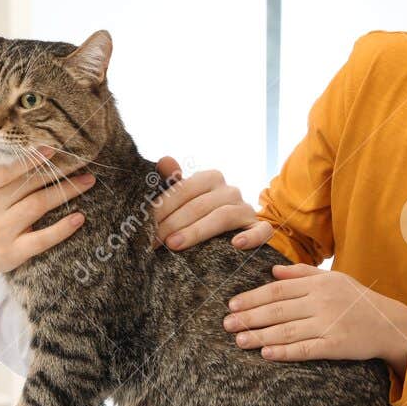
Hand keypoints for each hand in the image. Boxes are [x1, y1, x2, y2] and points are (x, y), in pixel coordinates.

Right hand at [0, 146, 92, 283]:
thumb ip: (5, 169)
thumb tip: (42, 147)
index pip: (7, 169)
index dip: (30, 159)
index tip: (53, 148)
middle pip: (29, 185)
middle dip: (58, 172)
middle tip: (82, 161)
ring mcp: (1, 231)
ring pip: (38, 206)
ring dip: (65, 192)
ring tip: (87, 181)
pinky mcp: (13, 252)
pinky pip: (42, 239)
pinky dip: (62, 228)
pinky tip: (79, 218)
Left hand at [151, 156, 273, 251]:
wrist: (231, 232)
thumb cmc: (199, 215)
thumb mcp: (184, 198)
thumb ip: (173, 181)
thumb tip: (164, 160)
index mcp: (210, 178)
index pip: (184, 189)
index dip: (163, 207)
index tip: (145, 224)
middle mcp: (230, 190)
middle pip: (199, 205)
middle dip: (173, 223)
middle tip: (154, 241)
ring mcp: (247, 209)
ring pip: (223, 216)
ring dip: (197, 231)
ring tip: (174, 245)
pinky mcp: (260, 228)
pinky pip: (261, 231)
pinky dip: (251, 237)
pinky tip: (236, 245)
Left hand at [222, 263, 406, 370]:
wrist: (390, 324)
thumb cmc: (357, 300)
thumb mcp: (334, 279)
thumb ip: (302, 274)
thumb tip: (273, 271)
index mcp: (318, 284)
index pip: (277, 289)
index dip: (252, 297)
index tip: (232, 304)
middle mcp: (322, 302)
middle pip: (278, 309)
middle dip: (249, 317)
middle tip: (227, 324)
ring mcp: (330, 324)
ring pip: (287, 330)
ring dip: (260, 336)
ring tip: (239, 340)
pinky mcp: (337, 346)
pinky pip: (305, 349)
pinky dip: (284, 352)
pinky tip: (266, 354)